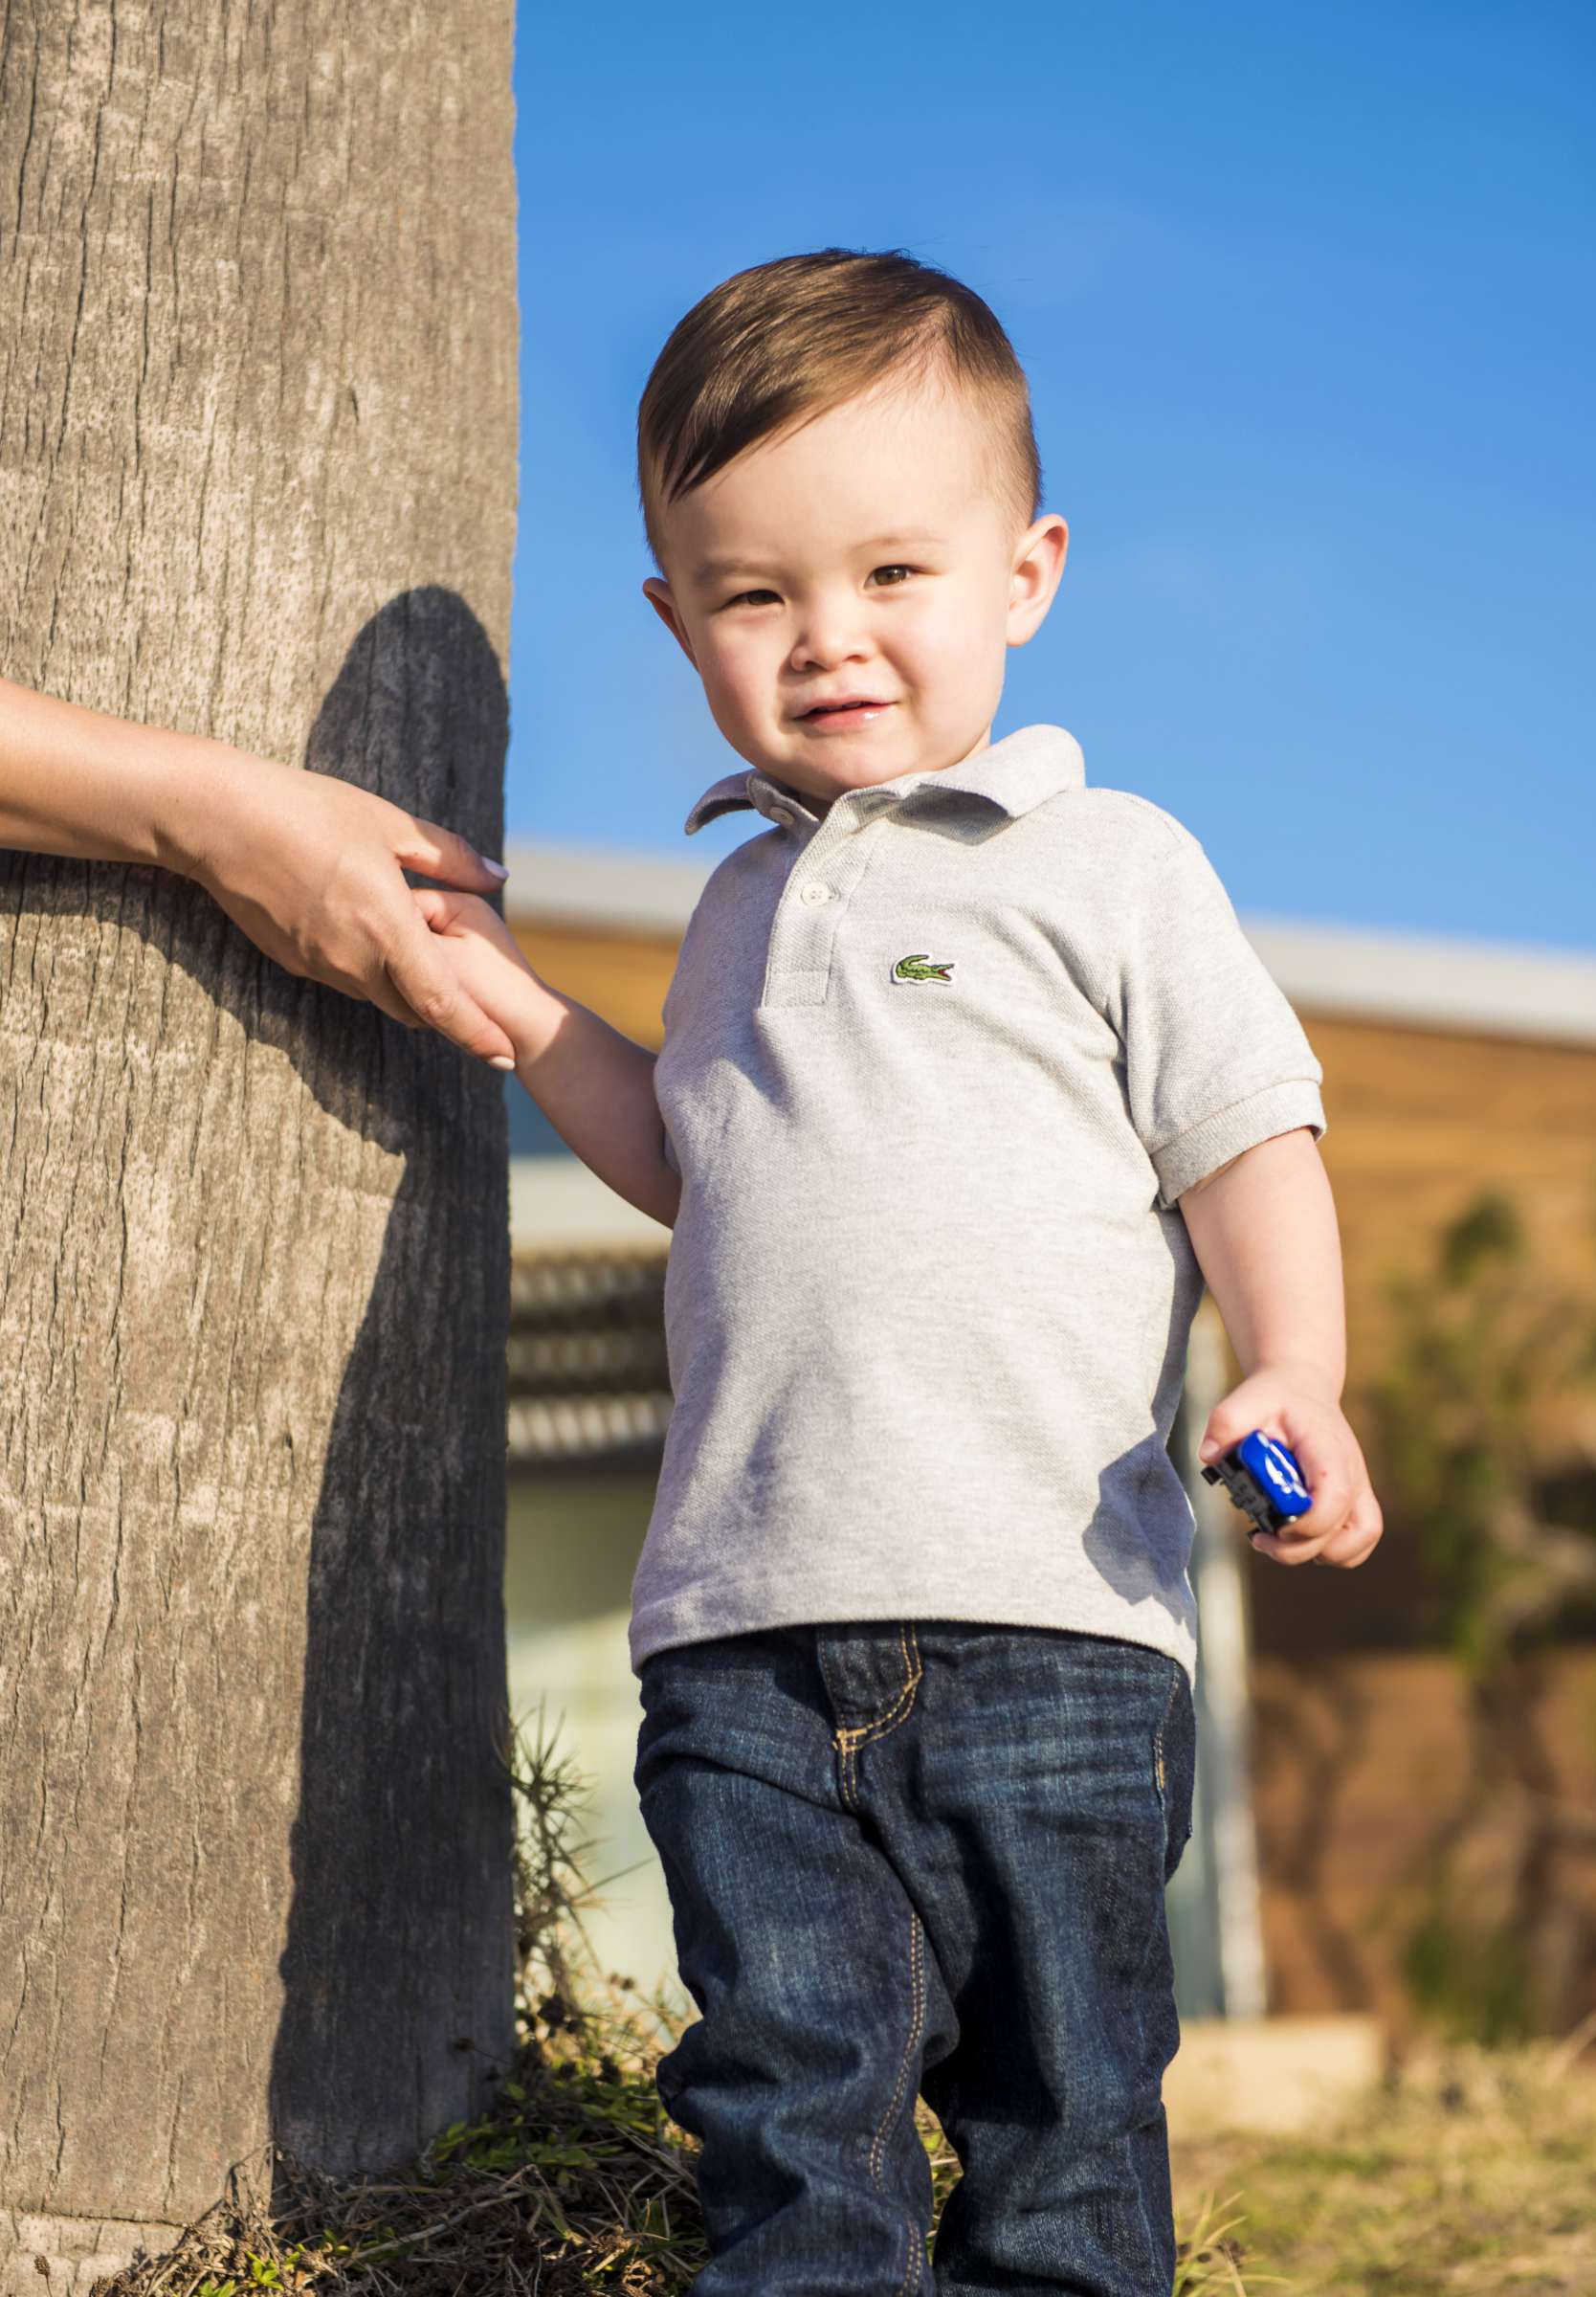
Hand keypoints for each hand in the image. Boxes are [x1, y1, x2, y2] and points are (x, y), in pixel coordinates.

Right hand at [181, 754, 516, 1063]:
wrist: (218, 820)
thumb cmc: (308, 811)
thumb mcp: (389, 825)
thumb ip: (451, 858)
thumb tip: (500, 878)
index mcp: (388, 928)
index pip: (443, 1003)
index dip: (478, 1034)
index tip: (507, 1057)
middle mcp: (354, 960)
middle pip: (413, 1010)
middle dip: (444, 1012)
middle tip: (476, 1008)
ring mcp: (319, 965)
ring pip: (376, 995)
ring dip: (402, 986)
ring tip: (422, 959)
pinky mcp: (290, 962)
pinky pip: (342, 978)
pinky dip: (365, 968)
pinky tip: (364, 933)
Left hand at [1197, 1366, 1383, 1567]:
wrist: (1303, 1388)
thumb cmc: (1276, 1398)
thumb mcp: (1246, 1400)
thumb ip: (1225, 1424)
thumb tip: (1209, 1457)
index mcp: (1328, 1450)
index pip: (1333, 1497)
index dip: (1304, 1523)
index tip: (1270, 1524)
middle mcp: (1352, 1472)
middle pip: (1344, 1531)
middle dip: (1298, 1548)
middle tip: (1260, 1539)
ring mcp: (1358, 1488)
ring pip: (1360, 1541)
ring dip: (1319, 1553)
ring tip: (1280, 1541)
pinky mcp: (1355, 1499)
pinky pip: (1360, 1540)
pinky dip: (1333, 1551)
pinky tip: (1298, 1539)